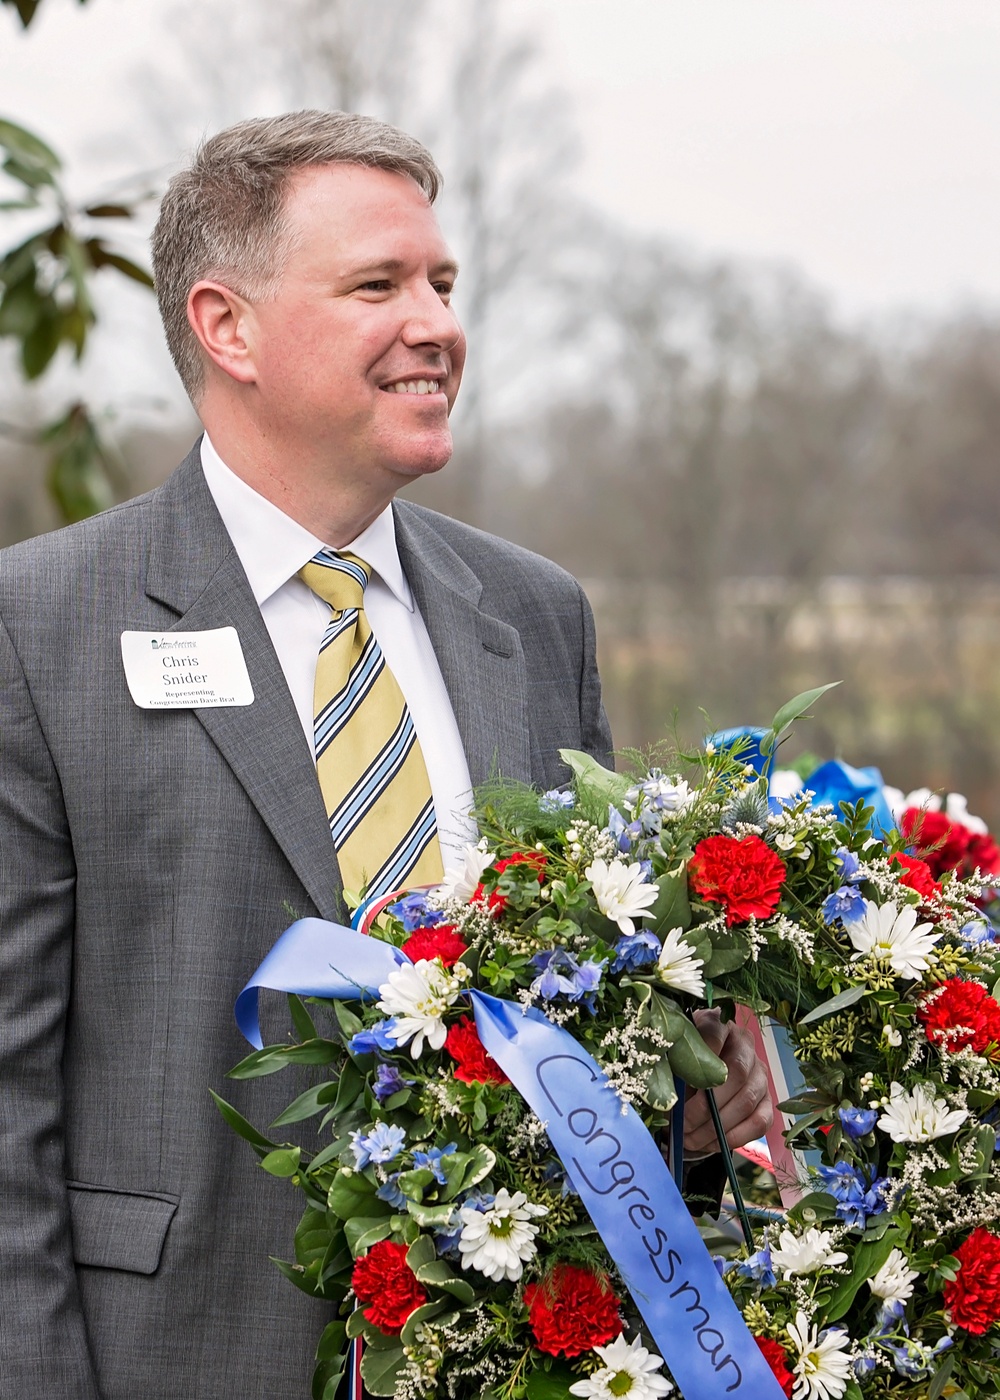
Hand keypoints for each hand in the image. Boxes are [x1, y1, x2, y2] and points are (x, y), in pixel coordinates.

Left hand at [682, 1009, 772, 1157]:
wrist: (698, 1077)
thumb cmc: (682, 1063)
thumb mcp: (673, 1057)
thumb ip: (672, 1066)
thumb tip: (667, 1090)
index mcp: (719, 1025)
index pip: (715, 1032)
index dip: (700, 1055)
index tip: (682, 1078)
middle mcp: (745, 1045)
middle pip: (736, 1073)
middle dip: (707, 1105)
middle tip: (683, 1125)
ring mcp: (760, 1074)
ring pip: (747, 1101)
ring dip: (716, 1126)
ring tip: (690, 1138)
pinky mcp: (767, 1100)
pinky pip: (759, 1122)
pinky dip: (734, 1137)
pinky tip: (712, 1143)